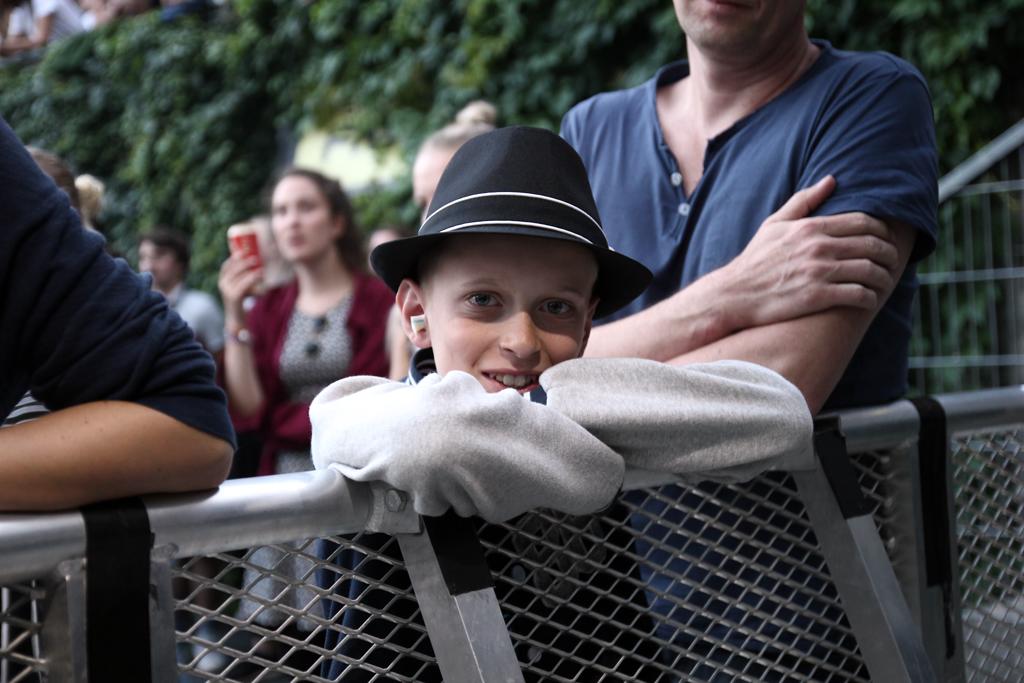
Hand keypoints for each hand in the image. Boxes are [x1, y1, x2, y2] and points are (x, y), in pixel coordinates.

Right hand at [217, 255, 261, 323]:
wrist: (236, 319)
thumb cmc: (242, 300)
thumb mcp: (242, 286)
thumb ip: (244, 276)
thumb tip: (256, 262)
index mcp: (222, 280)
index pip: (226, 265)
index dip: (234, 257)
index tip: (244, 251)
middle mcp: (222, 284)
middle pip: (232, 267)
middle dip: (243, 260)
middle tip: (255, 256)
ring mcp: (227, 290)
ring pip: (238, 274)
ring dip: (249, 267)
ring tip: (259, 263)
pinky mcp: (233, 296)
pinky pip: (243, 284)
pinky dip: (252, 277)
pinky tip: (260, 273)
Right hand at [720, 176, 899, 329]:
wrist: (735, 294)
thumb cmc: (755, 260)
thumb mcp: (774, 224)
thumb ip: (804, 201)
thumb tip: (831, 179)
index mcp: (811, 227)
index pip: (863, 222)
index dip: (883, 231)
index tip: (887, 240)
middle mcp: (818, 247)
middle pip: (872, 245)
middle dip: (890, 254)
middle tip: (893, 262)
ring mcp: (819, 272)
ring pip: (870, 270)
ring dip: (884, 277)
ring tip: (884, 282)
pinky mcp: (818, 296)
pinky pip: (858, 294)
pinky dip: (870, 298)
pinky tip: (869, 300)